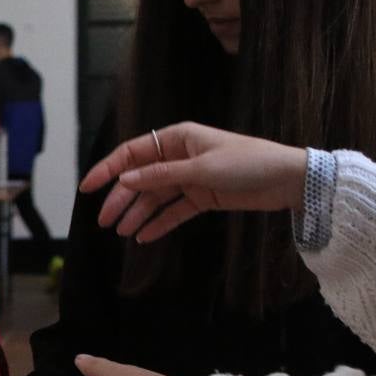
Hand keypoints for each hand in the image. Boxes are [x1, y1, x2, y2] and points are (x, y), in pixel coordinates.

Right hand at [79, 122, 307, 241]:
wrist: (288, 180)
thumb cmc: (247, 163)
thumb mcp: (201, 169)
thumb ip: (161, 176)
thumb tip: (125, 180)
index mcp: (177, 138)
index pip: (132, 153)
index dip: (108, 169)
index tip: (87, 188)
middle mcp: (180, 156)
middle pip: (140, 178)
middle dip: (121, 199)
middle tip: (104, 222)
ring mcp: (190, 177)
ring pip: (155, 196)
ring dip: (138, 213)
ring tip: (121, 232)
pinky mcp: (203, 197)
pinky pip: (174, 210)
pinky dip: (159, 223)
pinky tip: (143, 237)